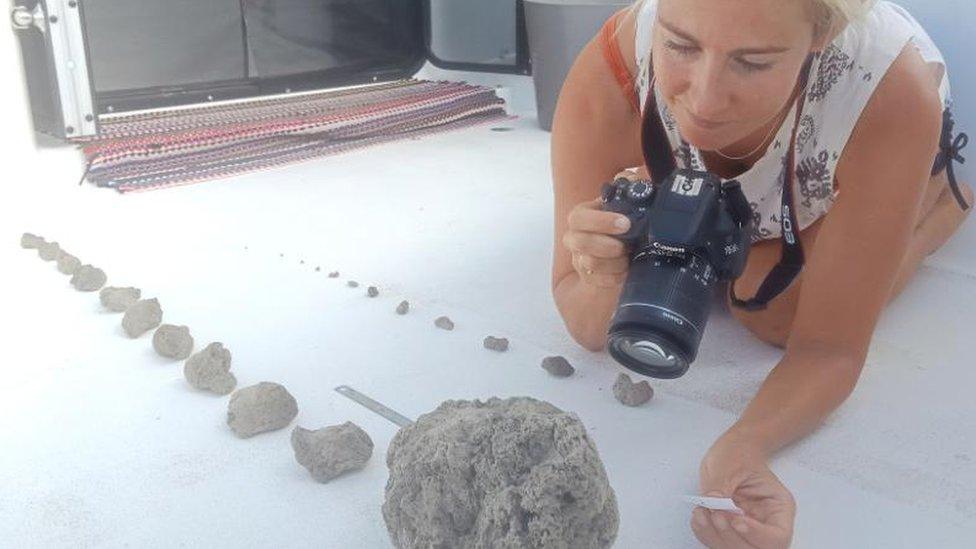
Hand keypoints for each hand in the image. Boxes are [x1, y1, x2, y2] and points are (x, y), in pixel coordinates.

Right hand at [562, 170, 641, 287]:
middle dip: (604, 245)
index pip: (579, 217)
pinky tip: (626, 271)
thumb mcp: (628, 203)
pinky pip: (597, 280)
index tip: (625, 224)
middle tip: (626, 246)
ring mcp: (579, 258)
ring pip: (589, 263)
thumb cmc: (625, 223)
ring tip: (629, 258)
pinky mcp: (588, 276)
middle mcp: (576, 237)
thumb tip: (632, 178)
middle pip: (579, 242)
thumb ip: (629, 188)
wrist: (625, 250)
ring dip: (613, 262)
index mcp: (582, 216)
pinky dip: (614, 277)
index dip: (600, 221)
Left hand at [690, 434, 795, 548]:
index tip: (736, 520)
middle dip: (731, 536)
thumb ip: (721, 486)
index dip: (756, 534)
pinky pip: (715, 542)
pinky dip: (704, 533)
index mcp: (778, 507)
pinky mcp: (728, 530)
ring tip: (703, 511)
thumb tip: (713, 502)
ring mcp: (746, 529)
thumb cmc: (738, 455)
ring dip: (714, 535)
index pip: (777, 537)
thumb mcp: (730, 464)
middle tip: (715, 513)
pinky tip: (699, 515)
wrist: (730, 452)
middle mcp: (765, 524)